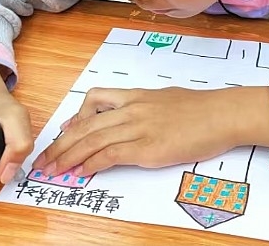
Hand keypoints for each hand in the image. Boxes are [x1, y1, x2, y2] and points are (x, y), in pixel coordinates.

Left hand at [32, 86, 268, 176]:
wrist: (223, 114)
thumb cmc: (203, 109)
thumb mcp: (167, 100)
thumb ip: (146, 108)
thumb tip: (133, 119)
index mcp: (137, 96)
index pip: (95, 101)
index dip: (74, 118)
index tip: (63, 131)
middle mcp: (132, 109)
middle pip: (86, 124)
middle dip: (61, 143)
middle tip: (45, 158)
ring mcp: (139, 127)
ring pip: (92, 140)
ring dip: (69, 156)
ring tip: (54, 170)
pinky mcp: (147, 147)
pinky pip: (110, 155)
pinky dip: (92, 164)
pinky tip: (82, 172)